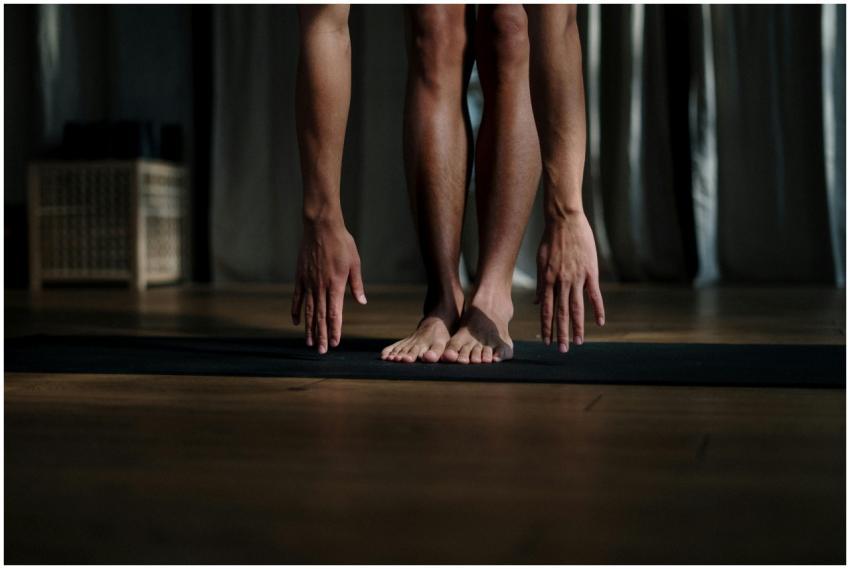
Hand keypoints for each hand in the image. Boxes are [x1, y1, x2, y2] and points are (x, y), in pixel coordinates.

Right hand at [291, 218, 366, 352]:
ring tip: (309, 342)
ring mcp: (308, 282)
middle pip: (320, 316)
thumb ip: (356, 284)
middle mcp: (320, 287)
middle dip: (321, 335)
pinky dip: (296, 310)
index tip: (334, 343)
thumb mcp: (355, 263)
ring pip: (308, 310)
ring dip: (309, 328)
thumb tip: (361, 301)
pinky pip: (297, 297)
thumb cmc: (341, 243)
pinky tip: (296, 322)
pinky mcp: (300, 277)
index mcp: (335, 284)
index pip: (335, 313)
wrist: (321, 227)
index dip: (335, 330)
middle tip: (321, 351)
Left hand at [536, 211, 604, 351]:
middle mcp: (561, 282)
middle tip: (561, 350)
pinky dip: (597, 310)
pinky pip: (594, 295)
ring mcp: (576, 278)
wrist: (565, 220)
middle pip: (561, 313)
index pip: (547, 309)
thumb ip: (541, 284)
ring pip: (577, 308)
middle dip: (560, 333)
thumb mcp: (540, 261)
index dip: (547, 326)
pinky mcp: (591, 272)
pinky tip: (599, 323)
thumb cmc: (551, 239)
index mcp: (547, 280)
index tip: (546, 340)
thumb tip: (538, 303)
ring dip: (577, 327)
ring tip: (578, 343)